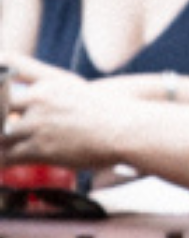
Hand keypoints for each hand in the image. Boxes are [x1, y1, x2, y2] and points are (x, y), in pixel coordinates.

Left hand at [0, 54, 134, 171]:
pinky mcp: (41, 148)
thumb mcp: (73, 87)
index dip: (2, 96)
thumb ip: (45, 83)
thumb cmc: (106, 111)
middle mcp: (38, 101)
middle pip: (0, 108)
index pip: (6, 76)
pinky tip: (5, 161)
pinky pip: (9, 156)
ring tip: (5, 145)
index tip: (4, 108)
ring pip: (1, 134)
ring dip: (2, 141)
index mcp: (46, 85)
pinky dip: (4, 161)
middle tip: (5, 128)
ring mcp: (38, 124)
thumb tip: (26, 89)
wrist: (126, 130)